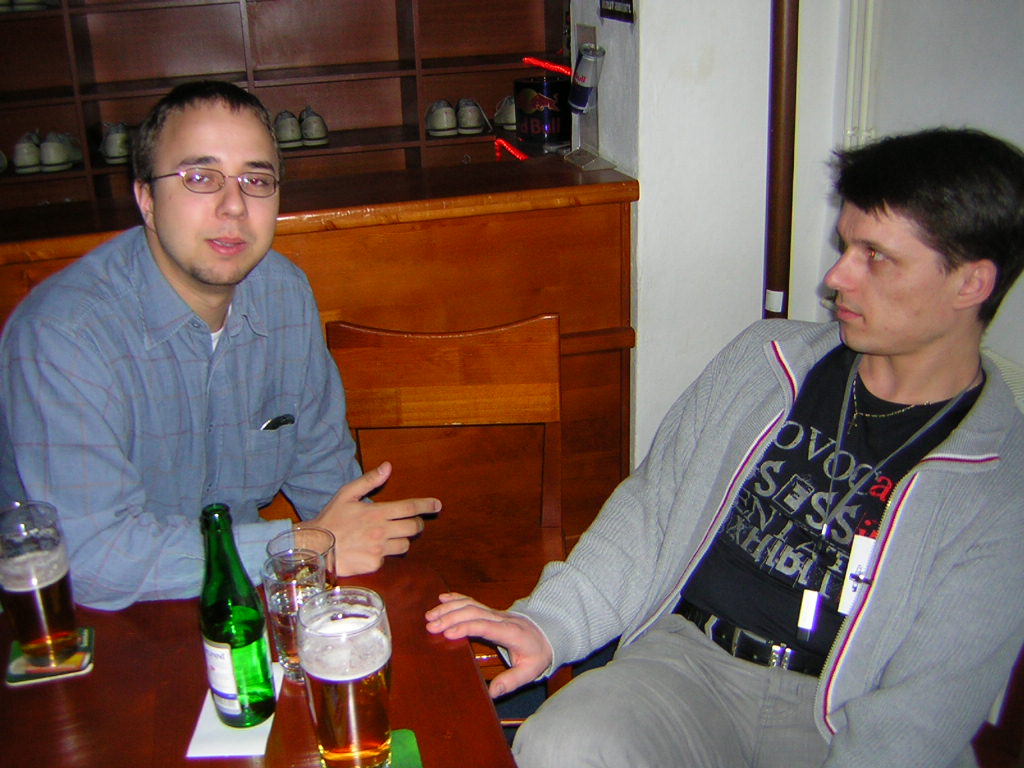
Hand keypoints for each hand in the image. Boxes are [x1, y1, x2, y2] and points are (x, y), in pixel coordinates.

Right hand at [311, 461, 439, 575]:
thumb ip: (369, 481)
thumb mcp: (346, 494)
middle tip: (412, 522)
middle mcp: (381, 532)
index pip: (409, 508)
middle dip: (417, 524)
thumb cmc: (331, 519)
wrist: (315, 547)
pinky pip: (388, 558)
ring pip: (405, 545)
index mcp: (376, 513)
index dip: (426, 505)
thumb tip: (388, 466)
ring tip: (388, 536)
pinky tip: (372, 549)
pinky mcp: (374, 564)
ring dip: (401, 539)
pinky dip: (385, 553)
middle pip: (413, 528)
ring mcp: (378, 550)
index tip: (437, 504)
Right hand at [425, 592, 552, 697]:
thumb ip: (511, 681)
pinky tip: (442, 599)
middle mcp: (501, 619)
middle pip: (473, 612)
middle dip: (450, 617)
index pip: (486, 627)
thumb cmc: (537, 653)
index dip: (466, 628)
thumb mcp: (530, 671)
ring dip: (449, 608)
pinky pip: (472, 601)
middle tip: (430, 626)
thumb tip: (492, 693)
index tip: (447, 633)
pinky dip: (456, 598)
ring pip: (470, 605)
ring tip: (430, 615)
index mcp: (510, 632)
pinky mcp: (490, 612)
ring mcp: (495, 613)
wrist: (548, 634)